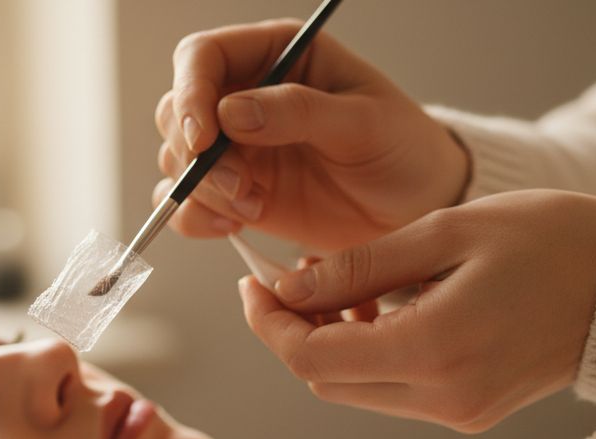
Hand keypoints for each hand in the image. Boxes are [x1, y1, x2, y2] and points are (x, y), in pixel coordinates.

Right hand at [155, 20, 469, 249]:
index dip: (191, 92)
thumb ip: (301, 112)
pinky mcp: (237, 193)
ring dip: (202, 189)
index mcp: (278, 56)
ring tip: (253, 209)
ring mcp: (238, 148)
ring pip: (177, 159)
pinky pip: (189, 202)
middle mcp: (247, 97)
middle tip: (240, 186)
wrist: (418, 207)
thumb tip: (232, 113)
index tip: (204, 138)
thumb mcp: (365, 123)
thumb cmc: (403, 150)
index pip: (203, 57)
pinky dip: (196, 217)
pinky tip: (233, 225)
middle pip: (177, 110)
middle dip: (194, 153)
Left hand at [238, 190, 595, 431]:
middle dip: (295, 332)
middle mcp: (444, 398)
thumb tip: (290, 289)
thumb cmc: (550, 239)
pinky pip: (394, 392)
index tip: (254, 283)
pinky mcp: (471, 413)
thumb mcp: (445, 231)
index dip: (270, 324)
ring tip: (344, 285)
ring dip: (332, 343)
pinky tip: (383, 308)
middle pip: (328, 381)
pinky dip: (371, 355)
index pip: (314, 357)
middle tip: (291, 277)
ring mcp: (459, 413)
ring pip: (357, 391)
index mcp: (435, 350)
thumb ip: (360, 266)